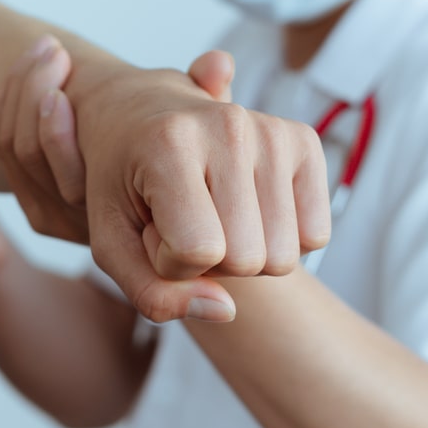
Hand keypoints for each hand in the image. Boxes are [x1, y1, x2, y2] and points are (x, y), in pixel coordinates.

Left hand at [0, 38, 330, 322]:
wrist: (143, 114)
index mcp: (169, 144)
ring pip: (282, 258)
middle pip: (246, 260)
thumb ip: (152, 293)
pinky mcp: (304, 141)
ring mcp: (272, 132)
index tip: (151, 230)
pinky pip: (315, 236)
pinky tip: (245, 208)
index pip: (198, 251)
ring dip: (242, 253)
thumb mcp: (112, 244)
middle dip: (209, 261)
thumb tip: (226, 312)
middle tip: (181, 220)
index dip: (170, 263)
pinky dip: (281, 240)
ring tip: (208, 212)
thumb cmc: (123, 184)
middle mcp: (229, 127)